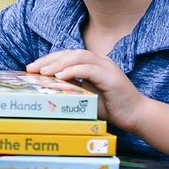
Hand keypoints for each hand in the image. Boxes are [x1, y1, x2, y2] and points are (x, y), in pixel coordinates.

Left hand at [27, 49, 146, 130]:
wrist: (136, 116)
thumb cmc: (112, 108)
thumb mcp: (86, 97)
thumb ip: (72, 90)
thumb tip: (49, 90)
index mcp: (93, 65)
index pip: (68, 56)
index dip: (49, 59)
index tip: (33, 68)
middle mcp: (100, 62)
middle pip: (71, 52)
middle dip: (49, 59)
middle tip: (32, 68)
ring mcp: (106, 67)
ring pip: (79, 57)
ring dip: (59, 63)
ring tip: (43, 72)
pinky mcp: (111, 76)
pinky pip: (89, 69)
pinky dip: (73, 70)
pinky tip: (60, 76)